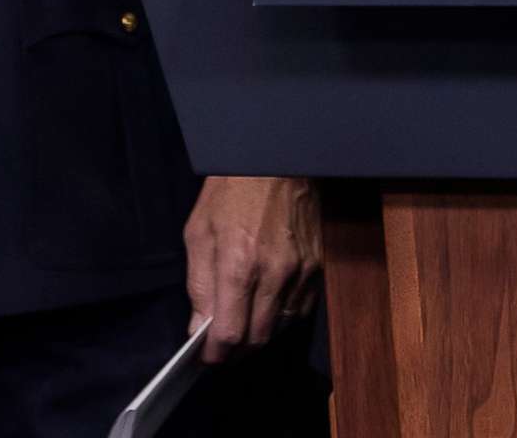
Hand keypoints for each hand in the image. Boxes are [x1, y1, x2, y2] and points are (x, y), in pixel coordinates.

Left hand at [184, 176, 320, 360]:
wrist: (277, 158)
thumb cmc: (232, 190)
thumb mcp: (199, 232)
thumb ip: (199, 285)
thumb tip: (199, 327)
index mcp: (239, 264)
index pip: (230, 333)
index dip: (215, 354)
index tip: (206, 358)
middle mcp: (274, 272)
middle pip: (257, 338)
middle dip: (236, 350)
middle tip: (222, 346)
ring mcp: (301, 270)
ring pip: (281, 327)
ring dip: (260, 333)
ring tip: (243, 323)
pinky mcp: (317, 264)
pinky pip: (300, 308)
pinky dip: (281, 316)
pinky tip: (266, 305)